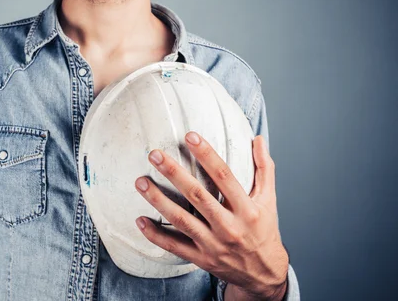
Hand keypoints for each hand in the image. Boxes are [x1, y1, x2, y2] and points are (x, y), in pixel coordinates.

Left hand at [134, 132, 288, 299]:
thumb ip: (264, 168)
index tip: (190, 136)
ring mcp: (214, 244)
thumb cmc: (264, 230)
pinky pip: (174, 246)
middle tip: (155, 155)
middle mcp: (230, 226)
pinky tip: (140, 220)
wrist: (264, 273)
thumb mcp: (269, 199)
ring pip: (182, 220)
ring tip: (140, 182)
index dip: (207, 154)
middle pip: (198, 196)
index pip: (224, 176)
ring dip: (159, 201)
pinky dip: (156, 234)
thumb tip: (257, 138)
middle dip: (174, 173)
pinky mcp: (201, 259)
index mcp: (247, 209)